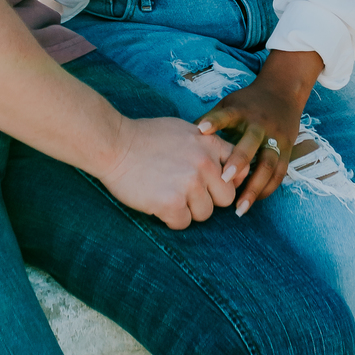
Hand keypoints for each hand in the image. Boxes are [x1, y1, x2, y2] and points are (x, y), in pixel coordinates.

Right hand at [98, 116, 236, 228]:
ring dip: (188, 209)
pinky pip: (183, 223)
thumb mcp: (185, 131)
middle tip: (184, 190)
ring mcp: (189, 183)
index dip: (228, 180)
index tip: (213, 183)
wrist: (114, 143)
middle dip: (208, 198)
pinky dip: (170, 218)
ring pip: (204, 213)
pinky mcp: (172, 202)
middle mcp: (204, 163)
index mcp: (209, 143)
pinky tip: (157, 202)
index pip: (239, 169)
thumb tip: (234, 169)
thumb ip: (210, 147)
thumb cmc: (147, 138)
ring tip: (167, 193)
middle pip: (226, 198)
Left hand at [196, 49, 323, 216]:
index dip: (214, 122)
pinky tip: (252, 201)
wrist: (283, 93)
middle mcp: (260, 124)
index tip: (201, 130)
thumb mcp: (229, 104)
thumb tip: (186, 138)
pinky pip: (279, 174)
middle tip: (224, 179)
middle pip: (251, 143)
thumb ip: (211, 120)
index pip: (227, 115)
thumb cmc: (248, 103)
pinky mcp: (287, 150)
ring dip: (254, 187)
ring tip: (239, 208)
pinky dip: (266, 189)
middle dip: (239, 162)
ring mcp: (275, 138)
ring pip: (268, 165)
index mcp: (241, 111)